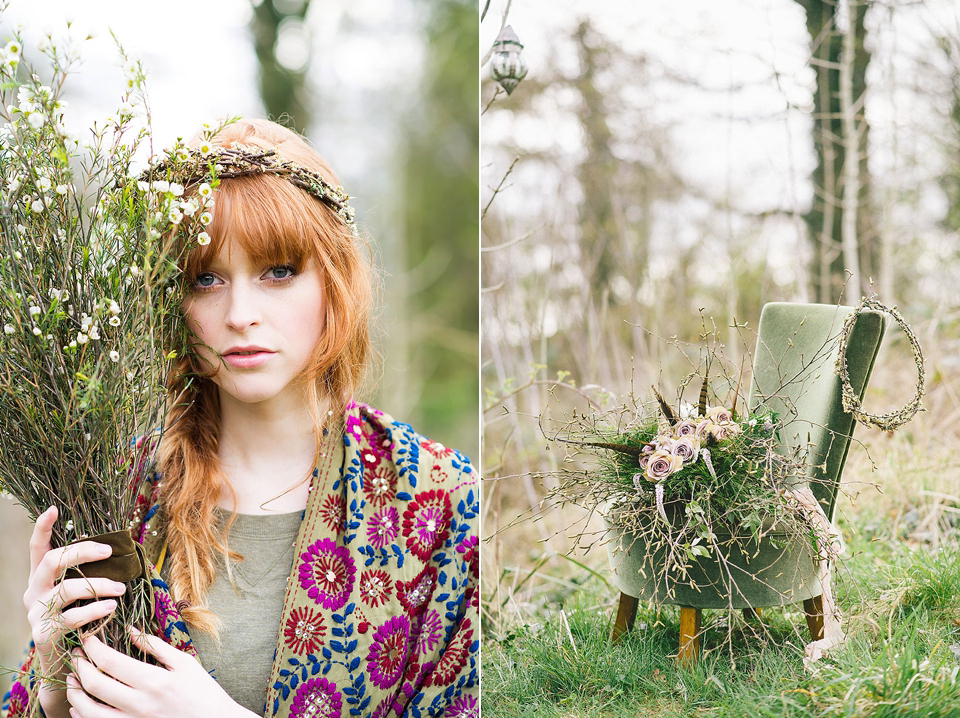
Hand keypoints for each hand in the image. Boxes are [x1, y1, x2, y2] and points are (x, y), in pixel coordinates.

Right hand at [23, 506, 127, 716]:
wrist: (65, 666)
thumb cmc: (79, 622)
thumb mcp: (80, 595)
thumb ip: (88, 574)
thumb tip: (118, 549)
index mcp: (41, 579)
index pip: (37, 549)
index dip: (42, 528)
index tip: (52, 508)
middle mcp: (34, 593)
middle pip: (52, 561)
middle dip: (83, 551)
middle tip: (110, 552)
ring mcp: (37, 614)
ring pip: (66, 589)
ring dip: (99, 585)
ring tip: (121, 588)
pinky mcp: (45, 635)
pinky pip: (73, 617)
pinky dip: (95, 609)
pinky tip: (111, 607)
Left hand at [65, 630, 255, 717]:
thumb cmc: (203, 692)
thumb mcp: (184, 663)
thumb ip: (156, 646)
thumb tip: (130, 630)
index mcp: (153, 681)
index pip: (110, 662)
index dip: (92, 648)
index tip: (87, 638)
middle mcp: (138, 704)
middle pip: (94, 685)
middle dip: (78, 666)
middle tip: (75, 654)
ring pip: (88, 711)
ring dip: (74, 693)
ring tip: (73, 679)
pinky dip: (82, 716)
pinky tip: (80, 706)